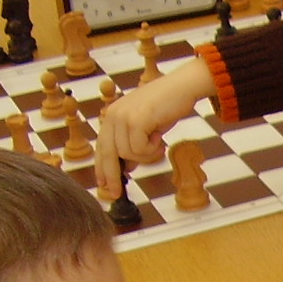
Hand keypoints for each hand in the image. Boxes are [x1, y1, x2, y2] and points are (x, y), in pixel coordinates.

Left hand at [95, 58, 215, 198]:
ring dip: (147, 154)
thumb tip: (128, 165)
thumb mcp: (145, 127)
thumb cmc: (166, 106)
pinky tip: (159, 135)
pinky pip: (140, 149)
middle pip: (107, 154)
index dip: (101, 168)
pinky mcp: (135, 121)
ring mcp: (123, 118)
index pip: (101, 147)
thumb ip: (133, 142)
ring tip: (158, 141)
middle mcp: (113, 116)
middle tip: (115, 194)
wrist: (181, 87)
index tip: (103, 184)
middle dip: (112, 176)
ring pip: (128, 154)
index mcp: (112, 116)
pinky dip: (153, 148)